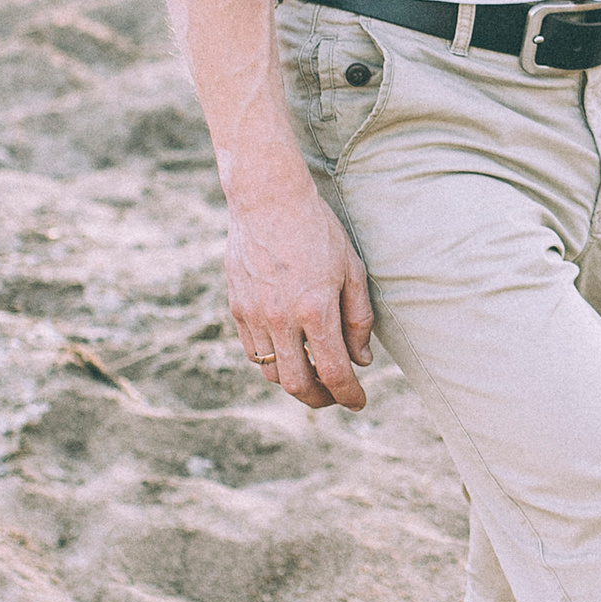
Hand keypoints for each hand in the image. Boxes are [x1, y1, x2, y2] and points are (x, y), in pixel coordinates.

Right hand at [225, 175, 375, 411]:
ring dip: (295, 381)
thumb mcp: (352, 270)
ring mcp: (253, 315)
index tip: (359, 402)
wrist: (268, 199)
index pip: (334, 372)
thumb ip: (359, 319)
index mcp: (315, 309)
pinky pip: (253, 351)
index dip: (349, 395)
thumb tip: (362, 361)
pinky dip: (274, 361)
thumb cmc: (318, 231)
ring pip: (271, 373)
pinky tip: (291, 350)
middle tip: (337, 395)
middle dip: (320, 399)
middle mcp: (280, 318)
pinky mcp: (237, 307)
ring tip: (315, 372)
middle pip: (297, 385)